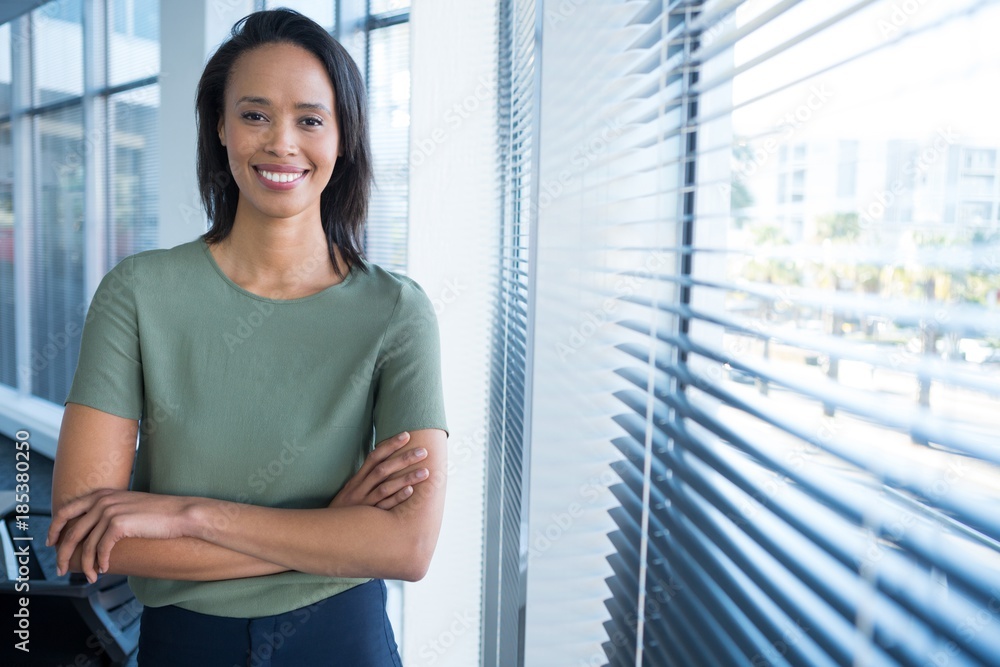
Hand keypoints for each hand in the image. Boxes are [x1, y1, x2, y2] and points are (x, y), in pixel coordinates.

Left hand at [46, 489, 195, 582]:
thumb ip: (109, 514)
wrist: (181, 514)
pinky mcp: (119, 524)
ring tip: (91, 577)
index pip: (66, 510)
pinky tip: (104, 569)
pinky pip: (101, 549)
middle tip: (61, 569)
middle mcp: (102, 501)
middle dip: (63, 554)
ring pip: (86, 545)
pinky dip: (100, 562)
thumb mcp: (128, 507)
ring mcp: (109, 511)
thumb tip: (93, 534)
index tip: (51, 543)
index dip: (54, 529)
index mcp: (102, 494)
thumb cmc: (159, 513)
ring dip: (86, 565)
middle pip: (71, 531)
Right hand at [329, 432, 429, 509]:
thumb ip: (366, 479)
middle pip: (383, 470)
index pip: (374, 457)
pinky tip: (410, 491)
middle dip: (404, 459)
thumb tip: (384, 463)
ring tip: (425, 472)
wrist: (326, 533)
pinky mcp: (368, 519)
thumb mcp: (351, 492)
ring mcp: (363, 504)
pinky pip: (383, 508)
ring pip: (385, 488)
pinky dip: (396, 498)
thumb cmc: (344, 511)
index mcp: (356, 480)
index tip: (407, 435)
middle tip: (423, 451)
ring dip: (406, 478)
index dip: (390, 445)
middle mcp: (359, 489)